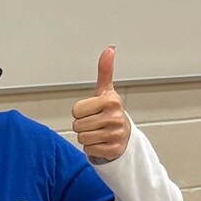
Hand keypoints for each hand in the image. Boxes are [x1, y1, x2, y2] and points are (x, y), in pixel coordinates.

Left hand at [70, 46, 129, 164]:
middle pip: (78, 125)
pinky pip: (89, 150)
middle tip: (95, 123)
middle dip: (83, 125)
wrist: (124, 136)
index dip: (80, 112)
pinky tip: (102, 142)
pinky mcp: (114, 150)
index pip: (76, 110)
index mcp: (111, 101)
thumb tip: (109, 49)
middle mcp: (115, 117)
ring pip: (82, 138)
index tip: (91, 111)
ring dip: (87, 137)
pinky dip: (93, 149)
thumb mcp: (105, 91)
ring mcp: (116, 134)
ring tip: (98, 132)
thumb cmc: (110, 111)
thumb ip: (105, 71)